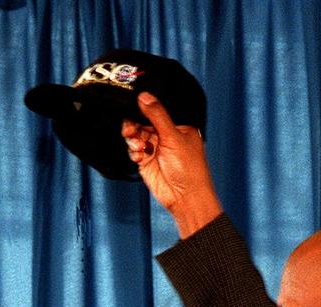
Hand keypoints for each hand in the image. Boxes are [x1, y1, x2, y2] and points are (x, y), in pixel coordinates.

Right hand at [121, 93, 221, 237]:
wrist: (184, 197)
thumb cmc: (189, 170)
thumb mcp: (173, 137)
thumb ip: (157, 116)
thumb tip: (145, 96)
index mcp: (178, 126)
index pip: (156, 111)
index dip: (143, 110)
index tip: (133, 109)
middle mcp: (166, 136)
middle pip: (142, 123)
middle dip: (135, 126)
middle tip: (131, 131)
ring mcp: (156, 149)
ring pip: (136, 136)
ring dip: (133, 140)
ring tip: (139, 147)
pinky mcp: (146, 161)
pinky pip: (134, 150)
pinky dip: (134, 152)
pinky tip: (140, 155)